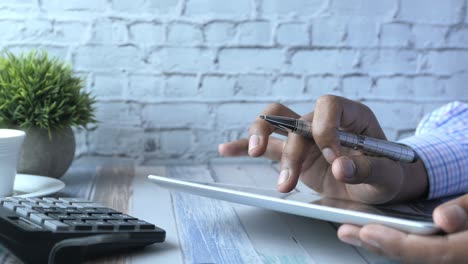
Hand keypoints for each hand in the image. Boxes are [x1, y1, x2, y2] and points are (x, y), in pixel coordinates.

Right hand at [218, 95, 428, 203]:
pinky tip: (226, 149)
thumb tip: (341, 165)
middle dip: (291, 149)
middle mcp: (325, 120)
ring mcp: (306, 135)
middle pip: (296, 119)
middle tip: (290, 177)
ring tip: (254, 154)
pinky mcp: (294, 152)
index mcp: (351, 116)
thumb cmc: (387, 176)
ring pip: (275, 120)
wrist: (378, 185)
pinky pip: (267, 145)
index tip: (333, 158)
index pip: (329, 106)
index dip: (326, 129)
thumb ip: (369, 170)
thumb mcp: (387, 176)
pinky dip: (246, 146)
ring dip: (261, 136)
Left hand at [338, 194, 467, 262]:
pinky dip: (400, 240)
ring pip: (419, 255)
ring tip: (354, 230)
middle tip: (346, 231)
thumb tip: (444, 220)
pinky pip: (424, 249)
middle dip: (380, 245)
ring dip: (384, 243)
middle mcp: (461, 254)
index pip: (435, 252)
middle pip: (419, 257)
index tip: (367, 231)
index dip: (398, 244)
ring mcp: (457, 252)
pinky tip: (379, 231)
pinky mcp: (451, 247)